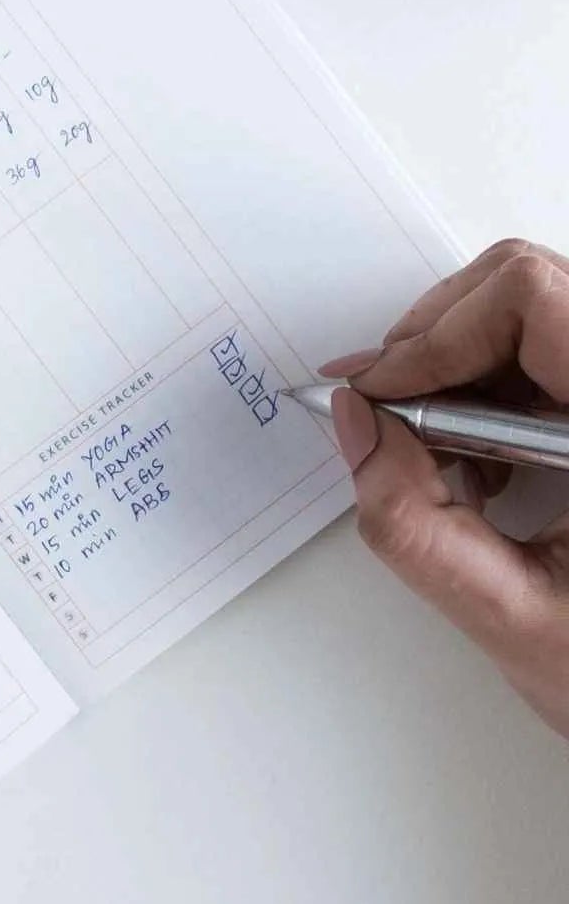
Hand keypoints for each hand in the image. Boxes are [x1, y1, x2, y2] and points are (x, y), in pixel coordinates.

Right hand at [321, 238, 568, 739]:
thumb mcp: (512, 617)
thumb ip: (412, 524)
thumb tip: (356, 423)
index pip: (532, 301)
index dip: (439, 336)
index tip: (380, 394)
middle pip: (528, 286)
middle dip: (438, 339)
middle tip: (388, 405)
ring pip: (534, 307)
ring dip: (460, 365)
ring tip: (440, 448)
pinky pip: (547, 347)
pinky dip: (490, 385)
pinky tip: (480, 456)